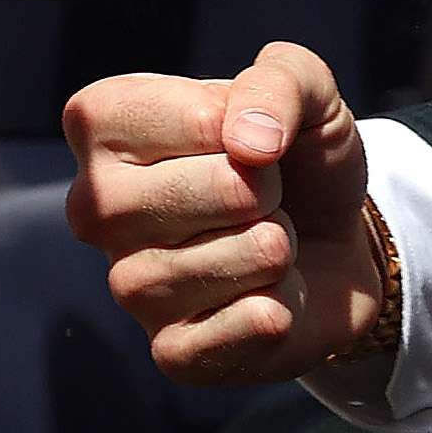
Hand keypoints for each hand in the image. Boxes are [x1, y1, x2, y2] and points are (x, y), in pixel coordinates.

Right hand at [63, 42, 387, 385]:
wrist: (336, 243)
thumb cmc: (297, 155)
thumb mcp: (303, 88)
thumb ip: (279, 81)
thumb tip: (248, 143)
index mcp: (100, 122)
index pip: (196, 121)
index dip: (253, 128)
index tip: (250, 138)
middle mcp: (94, 203)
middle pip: (209, 192)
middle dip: (266, 192)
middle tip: (263, 196)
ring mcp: (126, 282)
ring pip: (223, 264)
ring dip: (275, 250)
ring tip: (268, 242)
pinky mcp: (169, 351)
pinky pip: (234, 332)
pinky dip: (275, 314)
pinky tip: (271, 300)